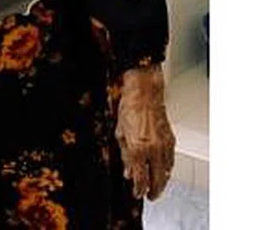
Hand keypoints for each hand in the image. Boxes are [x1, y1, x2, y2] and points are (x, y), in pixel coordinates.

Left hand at [115, 64, 175, 199]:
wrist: (145, 95)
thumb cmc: (129, 110)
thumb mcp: (120, 134)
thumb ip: (125, 156)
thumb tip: (128, 172)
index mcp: (138, 148)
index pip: (140, 177)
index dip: (139, 189)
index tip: (137, 194)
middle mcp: (153, 149)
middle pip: (157, 178)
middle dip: (153, 190)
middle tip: (149, 197)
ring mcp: (164, 145)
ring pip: (166, 172)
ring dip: (162, 182)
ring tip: (156, 188)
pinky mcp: (171, 140)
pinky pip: (171, 161)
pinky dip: (167, 170)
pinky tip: (164, 172)